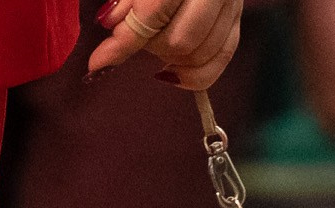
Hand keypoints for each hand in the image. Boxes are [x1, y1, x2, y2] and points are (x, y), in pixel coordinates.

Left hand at [89, 0, 243, 89]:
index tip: (98, 62)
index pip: (152, 16)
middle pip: (179, 42)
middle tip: (135, 38)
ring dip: (170, 59)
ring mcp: (232, 4)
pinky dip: (194, 74)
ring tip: (153, 44)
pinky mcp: (237, 17)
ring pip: (200, 55)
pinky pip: (220, 59)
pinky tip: (172, 71)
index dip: (122, 43)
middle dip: (151, 47)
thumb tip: (108, 24)